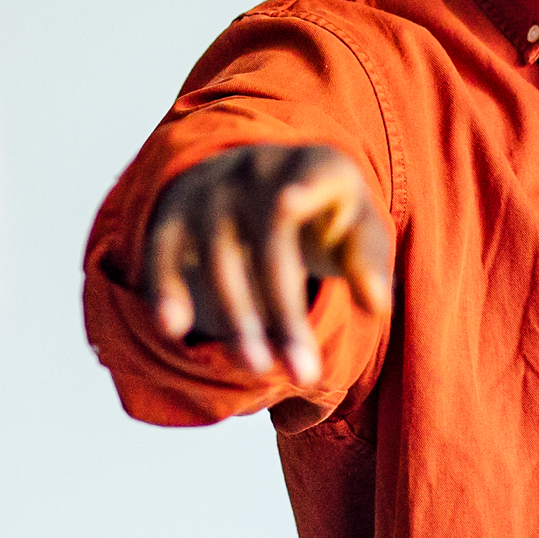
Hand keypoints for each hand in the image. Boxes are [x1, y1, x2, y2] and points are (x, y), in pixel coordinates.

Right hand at [140, 142, 393, 387]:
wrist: (260, 181)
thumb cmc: (324, 216)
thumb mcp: (358, 227)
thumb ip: (369, 260)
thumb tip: (375, 303)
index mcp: (319, 164)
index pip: (312, 171)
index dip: (302, 187)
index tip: (289, 202)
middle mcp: (259, 169)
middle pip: (270, 240)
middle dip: (285, 310)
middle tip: (304, 373)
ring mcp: (212, 191)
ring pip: (219, 256)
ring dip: (239, 318)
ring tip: (260, 369)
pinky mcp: (174, 217)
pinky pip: (163, 254)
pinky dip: (166, 290)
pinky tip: (174, 329)